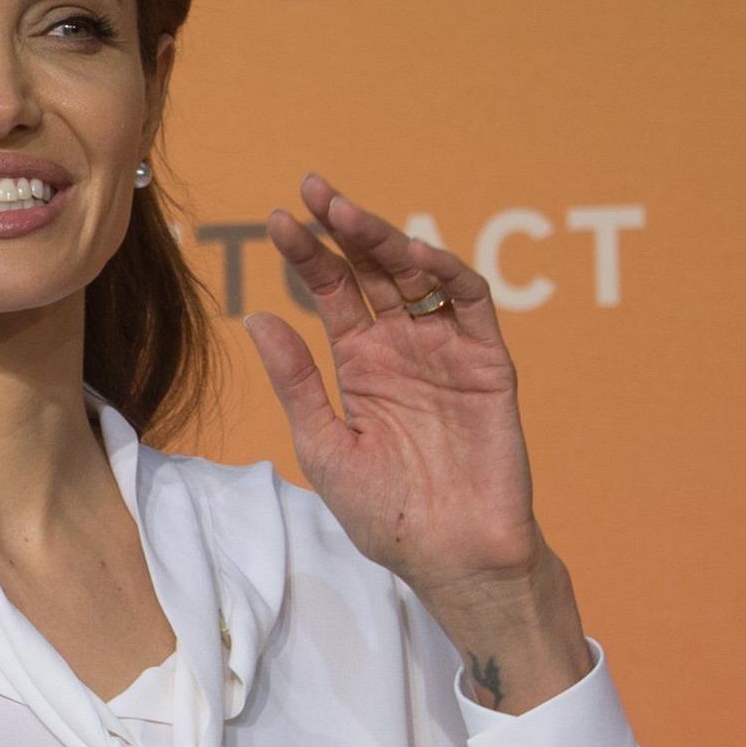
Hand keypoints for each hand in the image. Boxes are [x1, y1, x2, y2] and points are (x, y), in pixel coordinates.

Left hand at [244, 176, 587, 709]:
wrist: (449, 555)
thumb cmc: (384, 511)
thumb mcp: (324, 444)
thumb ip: (296, 381)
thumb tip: (258, 317)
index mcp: (359, 363)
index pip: (331, 292)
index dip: (306, 255)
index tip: (276, 220)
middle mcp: (402, 347)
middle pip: (372, 271)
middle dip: (345, 229)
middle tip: (314, 191)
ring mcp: (445, 351)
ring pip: (419, 277)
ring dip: (388, 240)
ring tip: (350, 215)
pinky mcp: (487, 364)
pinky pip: (471, 306)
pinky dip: (448, 274)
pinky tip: (415, 255)